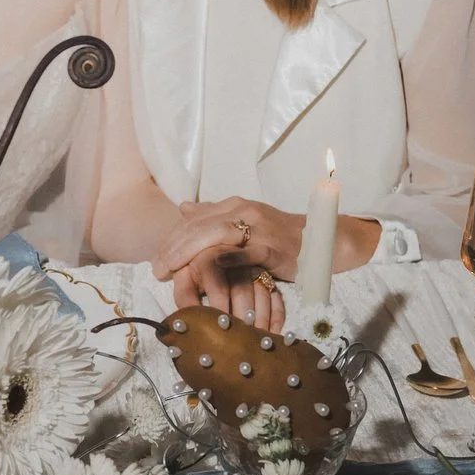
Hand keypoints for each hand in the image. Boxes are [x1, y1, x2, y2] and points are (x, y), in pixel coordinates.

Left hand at [153, 198, 303, 330]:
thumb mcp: (243, 222)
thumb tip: (184, 208)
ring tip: (173, 269)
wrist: (318, 242)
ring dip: (191, 252)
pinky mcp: (274, 248)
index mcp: (234, 206)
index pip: (194, 220)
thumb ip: (213, 216)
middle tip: (157, 268)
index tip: (156, 260)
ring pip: (218, 235)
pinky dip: (229, 258)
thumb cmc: (276, 236)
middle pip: (201, 227)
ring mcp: (260, 229)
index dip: (172, 239)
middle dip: (175, 248)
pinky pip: (248, 253)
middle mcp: (245, 212)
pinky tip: (211, 265)